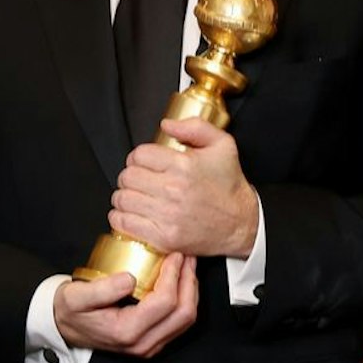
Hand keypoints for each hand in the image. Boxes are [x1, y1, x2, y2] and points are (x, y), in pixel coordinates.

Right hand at [52, 252, 197, 357]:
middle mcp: (143, 344)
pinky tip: (179, 280)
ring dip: (190, 290)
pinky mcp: (154, 342)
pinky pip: (179, 322)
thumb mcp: (76, 296)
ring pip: (186, 320)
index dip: (174, 275)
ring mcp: (150, 346)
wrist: (65, 329)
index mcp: (127, 332)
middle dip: (189, 281)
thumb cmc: (71, 311)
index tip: (174, 254)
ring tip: (186, 265)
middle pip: (183, 314)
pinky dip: (184, 299)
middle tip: (186, 257)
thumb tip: (129, 278)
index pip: (164, 303)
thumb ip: (101, 289)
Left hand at [109, 117, 257, 258]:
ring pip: (123, 199)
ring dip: (124, 196)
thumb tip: (167, 125)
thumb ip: (195, 127)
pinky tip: (130, 214)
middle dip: (129, 176)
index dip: (138, 157)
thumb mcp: (223, 145)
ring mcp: (167, 216)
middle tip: (138, 180)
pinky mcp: (164, 237)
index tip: (143, 163)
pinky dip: (121, 217)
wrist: (241, 223)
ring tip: (134, 197)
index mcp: (183, 166)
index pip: (139, 155)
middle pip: (127, 177)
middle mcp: (173, 190)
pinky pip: (125, 223)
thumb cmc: (229, 187)